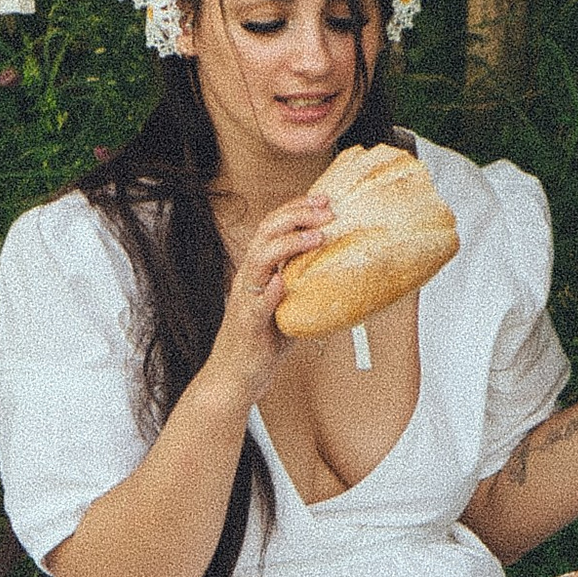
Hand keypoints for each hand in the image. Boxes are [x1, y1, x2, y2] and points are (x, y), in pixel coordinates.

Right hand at [200, 193, 332, 410]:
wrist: (236, 377)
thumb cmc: (263, 342)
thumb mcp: (289, 306)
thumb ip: (305, 286)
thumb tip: (341, 272)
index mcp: (259, 271)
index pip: (273, 227)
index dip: (296, 209)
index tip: (323, 199)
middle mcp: (249, 279)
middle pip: (266, 234)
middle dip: (297, 217)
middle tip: (327, 212)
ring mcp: (245, 301)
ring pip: (259, 261)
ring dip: (287, 246)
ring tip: (315, 238)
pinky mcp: (247, 325)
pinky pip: (256, 305)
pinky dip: (268, 293)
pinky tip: (281, 282)